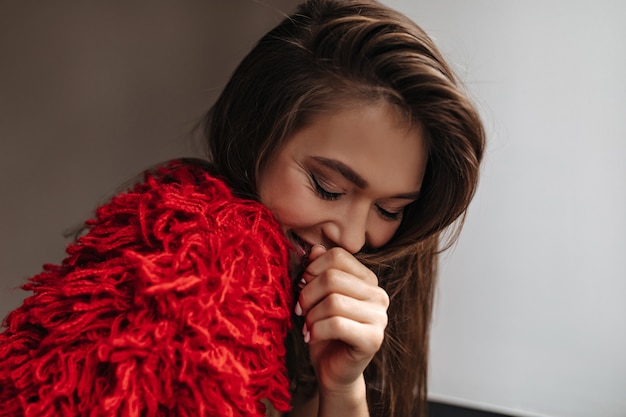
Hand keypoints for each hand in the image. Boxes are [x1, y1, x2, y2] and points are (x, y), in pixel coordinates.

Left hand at [296, 245, 389, 395]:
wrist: (333, 371)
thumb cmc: (324, 331)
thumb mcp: (317, 297)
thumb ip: (317, 271)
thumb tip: (315, 248)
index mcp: (368, 280)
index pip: (337, 256)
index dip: (313, 268)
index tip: (302, 286)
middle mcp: (379, 295)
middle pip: (333, 278)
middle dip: (308, 294)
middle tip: (301, 310)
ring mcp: (380, 317)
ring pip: (333, 301)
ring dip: (311, 315)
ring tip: (308, 326)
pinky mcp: (373, 339)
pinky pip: (336, 324)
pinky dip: (316, 330)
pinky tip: (312, 337)